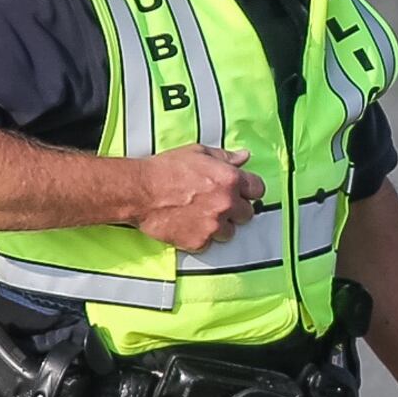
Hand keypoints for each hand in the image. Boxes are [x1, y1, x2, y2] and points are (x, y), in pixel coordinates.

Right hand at [131, 145, 260, 251]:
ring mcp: (214, 224)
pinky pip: (209, 244)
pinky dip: (201, 237)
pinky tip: (188, 225)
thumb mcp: (197, 153)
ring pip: (230, 232)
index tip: (239, 192)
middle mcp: (226, 203)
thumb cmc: (165, 169)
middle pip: (247, 213)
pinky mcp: (200, 241)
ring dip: (219, 226)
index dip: (248, 190)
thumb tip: (245, 156)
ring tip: (200, 216)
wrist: (139, 191)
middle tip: (215, 204)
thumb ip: (225, 157)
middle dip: (234, 210)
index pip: (258, 189)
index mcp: (230, 179)